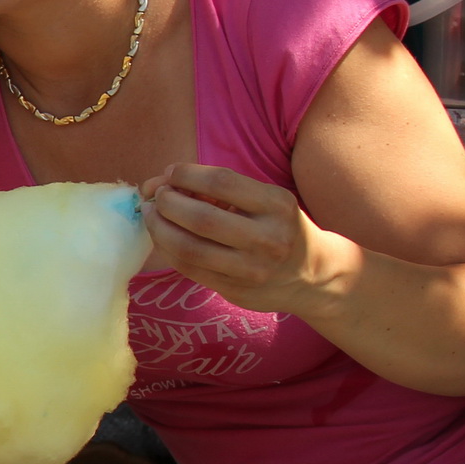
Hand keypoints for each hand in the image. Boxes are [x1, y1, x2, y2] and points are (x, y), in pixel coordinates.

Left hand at [139, 163, 355, 316]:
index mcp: (277, 205)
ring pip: (189, 248)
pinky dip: (168, 250)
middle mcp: (267, 238)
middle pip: (201, 218)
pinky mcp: (236, 290)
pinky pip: (189, 269)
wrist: (313, 275)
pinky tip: (163, 238)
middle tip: (155, 196)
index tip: (169, 173)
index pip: (221, 182)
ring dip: (159, 229)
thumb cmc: (280, 227)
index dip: (186, 174)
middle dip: (168, 203)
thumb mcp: (267, 201)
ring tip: (151, 215)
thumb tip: (166, 180)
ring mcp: (251, 269)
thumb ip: (224, 190)